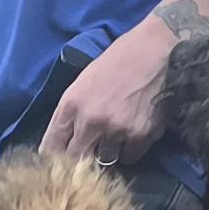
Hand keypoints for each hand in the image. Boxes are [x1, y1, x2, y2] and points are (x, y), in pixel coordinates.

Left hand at [39, 14, 177, 163]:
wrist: (158, 46)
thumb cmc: (120, 59)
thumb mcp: (84, 80)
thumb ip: (70, 112)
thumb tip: (60, 144)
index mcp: (72, 104)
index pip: (51, 147)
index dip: (53, 158)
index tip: (58, 163)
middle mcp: (90, 121)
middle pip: (75, 161)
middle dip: (79, 159)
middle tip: (89, 151)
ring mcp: (115, 130)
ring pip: (104, 159)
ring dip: (108, 151)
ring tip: (117, 130)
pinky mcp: (139, 135)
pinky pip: (128, 157)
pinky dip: (129, 149)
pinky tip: (133, 130)